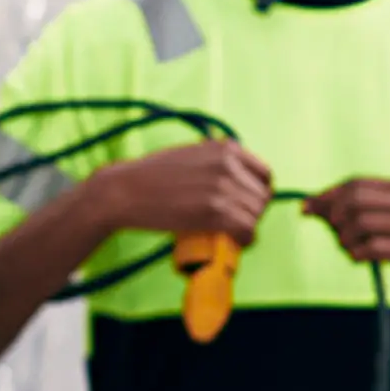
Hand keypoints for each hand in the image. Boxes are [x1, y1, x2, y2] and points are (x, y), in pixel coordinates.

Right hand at [81, 139, 275, 245]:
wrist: (125, 190)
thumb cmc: (152, 176)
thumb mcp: (191, 154)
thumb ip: (216, 161)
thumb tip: (237, 182)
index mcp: (226, 148)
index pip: (264, 175)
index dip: (257, 193)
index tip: (245, 204)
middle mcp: (229, 164)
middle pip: (262, 198)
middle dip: (251, 213)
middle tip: (233, 224)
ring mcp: (223, 187)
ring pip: (256, 216)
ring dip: (246, 228)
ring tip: (230, 234)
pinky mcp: (215, 211)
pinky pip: (247, 230)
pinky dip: (243, 240)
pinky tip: (232, 242)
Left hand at [306, 176, 389, 309]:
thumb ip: (359, 211)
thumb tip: (311, 206)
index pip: (356, 183)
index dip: (327, 195)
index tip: (307, 208)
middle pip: (354, 199)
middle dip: (334, 217)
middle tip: (337, 234)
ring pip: (360, 223)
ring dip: (345, 239)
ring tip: (350, 249)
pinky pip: (372, 247)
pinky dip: (357, 253)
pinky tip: (359, 258)